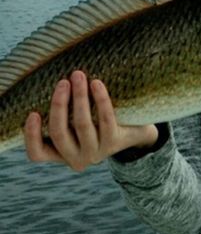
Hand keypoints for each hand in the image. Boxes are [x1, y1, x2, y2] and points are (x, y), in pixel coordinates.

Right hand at [24, 70, 158, 171]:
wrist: (136, 134)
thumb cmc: (99, 124)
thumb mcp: (77, 127)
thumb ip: (63, 115)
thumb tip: (46, 83)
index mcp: (61, 154)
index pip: (38, 154)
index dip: (31, 136)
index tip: (32, 113)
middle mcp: (76, 158)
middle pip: (59, 133)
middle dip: (58, 104)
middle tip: (62, 81)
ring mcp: (95, 153)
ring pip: (81, 124)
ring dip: (78, 97)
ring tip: (78, 76)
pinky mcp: (113, 143)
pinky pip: (105, 118)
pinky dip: (100, 99)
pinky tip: (96, 83)